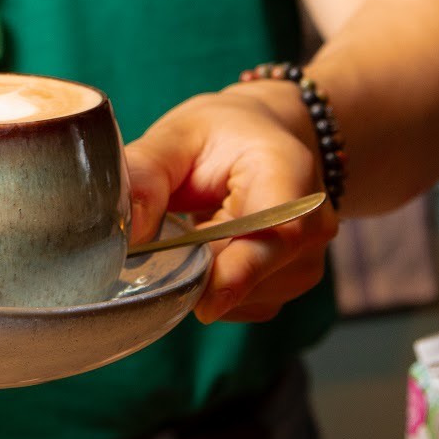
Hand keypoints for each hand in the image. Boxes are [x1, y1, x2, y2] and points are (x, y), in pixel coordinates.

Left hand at [124, 83, 338, 325]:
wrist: (264, 139)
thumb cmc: (222, 134)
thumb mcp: (179, 135)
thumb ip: (148, 171)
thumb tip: (125, 228)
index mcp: (289, 171)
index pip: (280, 233)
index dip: (241, 272)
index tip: (202, 300)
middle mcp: (313, 221)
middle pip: (260, 273)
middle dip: (202, 271)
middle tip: (161, 246)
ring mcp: (308, 258)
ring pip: (249, 297)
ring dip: (207, 278)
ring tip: (190, 231)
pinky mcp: (291, 282)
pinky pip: (247, 304)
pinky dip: (217, 288)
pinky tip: (207, 251)